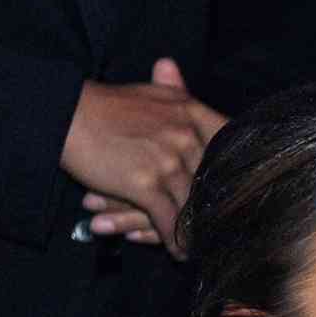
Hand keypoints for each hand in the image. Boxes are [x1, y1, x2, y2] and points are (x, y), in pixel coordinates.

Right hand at [60, 58, 226, 257]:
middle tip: (235, 229)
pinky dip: (176, 242)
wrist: (64, 114)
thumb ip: (169, 86)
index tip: (251, 188)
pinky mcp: (146, 185)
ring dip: (201, 231)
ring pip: (195, 206)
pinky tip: (181, 253)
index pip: (231, 143)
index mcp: (191, 112)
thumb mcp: (145, 90)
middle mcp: (185, 136)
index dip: (244, 168)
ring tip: (209, 248)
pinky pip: (170, 222)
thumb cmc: (105, 106)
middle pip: (216, 182)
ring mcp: (167, 161)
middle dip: (225, 208)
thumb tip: (171, 63)